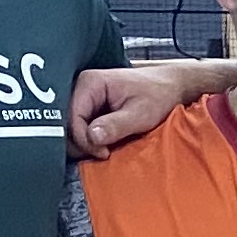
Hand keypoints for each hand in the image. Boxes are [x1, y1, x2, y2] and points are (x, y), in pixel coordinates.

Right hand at [68, 59, 219, 157]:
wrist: (171, 86)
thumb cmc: (158, 95)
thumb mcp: (140, 113)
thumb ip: (115, 125)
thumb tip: (92, 137)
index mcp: (89, 82)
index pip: (71, 116)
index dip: (83, 139)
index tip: (103, 153)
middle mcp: (81, 87)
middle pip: (65, 123)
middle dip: (82, 143)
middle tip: (104, 154)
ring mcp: (83, 97)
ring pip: (71, 128)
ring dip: (86, 143)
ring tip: (107, 150)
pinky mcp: (89, 107)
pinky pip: (81, 128)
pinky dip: (91, 140)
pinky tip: (106, 145)